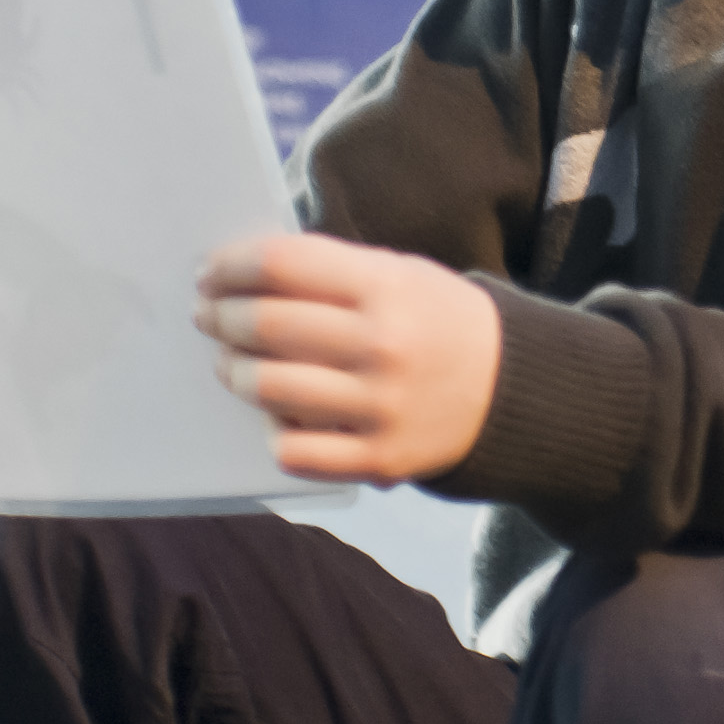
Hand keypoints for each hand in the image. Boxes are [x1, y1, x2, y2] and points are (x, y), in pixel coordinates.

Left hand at [195, 235, 502, 483]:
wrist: (513, 390)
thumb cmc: (439, 323)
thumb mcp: (402, 275)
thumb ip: (332, 271)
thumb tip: (244, 274)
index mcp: (387, 287)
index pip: (284, 265)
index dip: (232, 266)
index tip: (210, 272)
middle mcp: (382, 345)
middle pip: (266, 325)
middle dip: (221, 317)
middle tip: (209, 315)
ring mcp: (380, 406)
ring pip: (268, 388)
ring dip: (233, 372)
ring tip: (230, 364)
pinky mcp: (379, 459)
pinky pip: (294, 451)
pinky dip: (273, 431)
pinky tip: (274, 414)